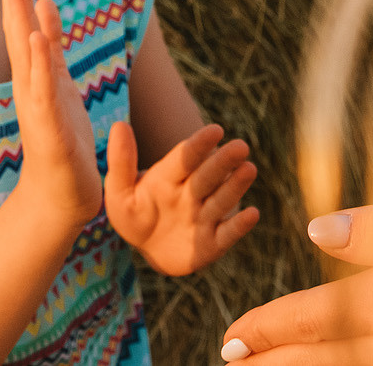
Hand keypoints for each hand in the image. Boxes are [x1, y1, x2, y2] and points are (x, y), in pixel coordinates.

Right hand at [2, 0, 101, 229]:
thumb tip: (44, 5)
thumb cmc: (60, 138)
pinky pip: (44, 95)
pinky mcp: (49, 131)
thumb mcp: (58, 84)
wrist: (60, 195)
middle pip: (19, 32)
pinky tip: (38, 46)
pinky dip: (41, 70)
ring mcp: (37, 107)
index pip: (23, 25)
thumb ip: (50, 47)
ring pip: (29, 60)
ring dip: (25, 27)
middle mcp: (30, 85)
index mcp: (35, 74)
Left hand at [103, 121, 258, 274]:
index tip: (215, 130)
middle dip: (224, 162)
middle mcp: (192, 193)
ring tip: (249, 169)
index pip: (186, 157)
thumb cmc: (134, 214)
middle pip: (208, 175)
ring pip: (221, 199)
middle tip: (241, 146)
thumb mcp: (119, 191)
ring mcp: (204, 217)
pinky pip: (227, 234)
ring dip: (236, 186)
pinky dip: (240, 225)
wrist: (148, 248)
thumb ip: (121, 161)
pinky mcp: (213, 243)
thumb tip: (119, 125)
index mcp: (170, 176)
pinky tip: (252, 214)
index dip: (200, 145)